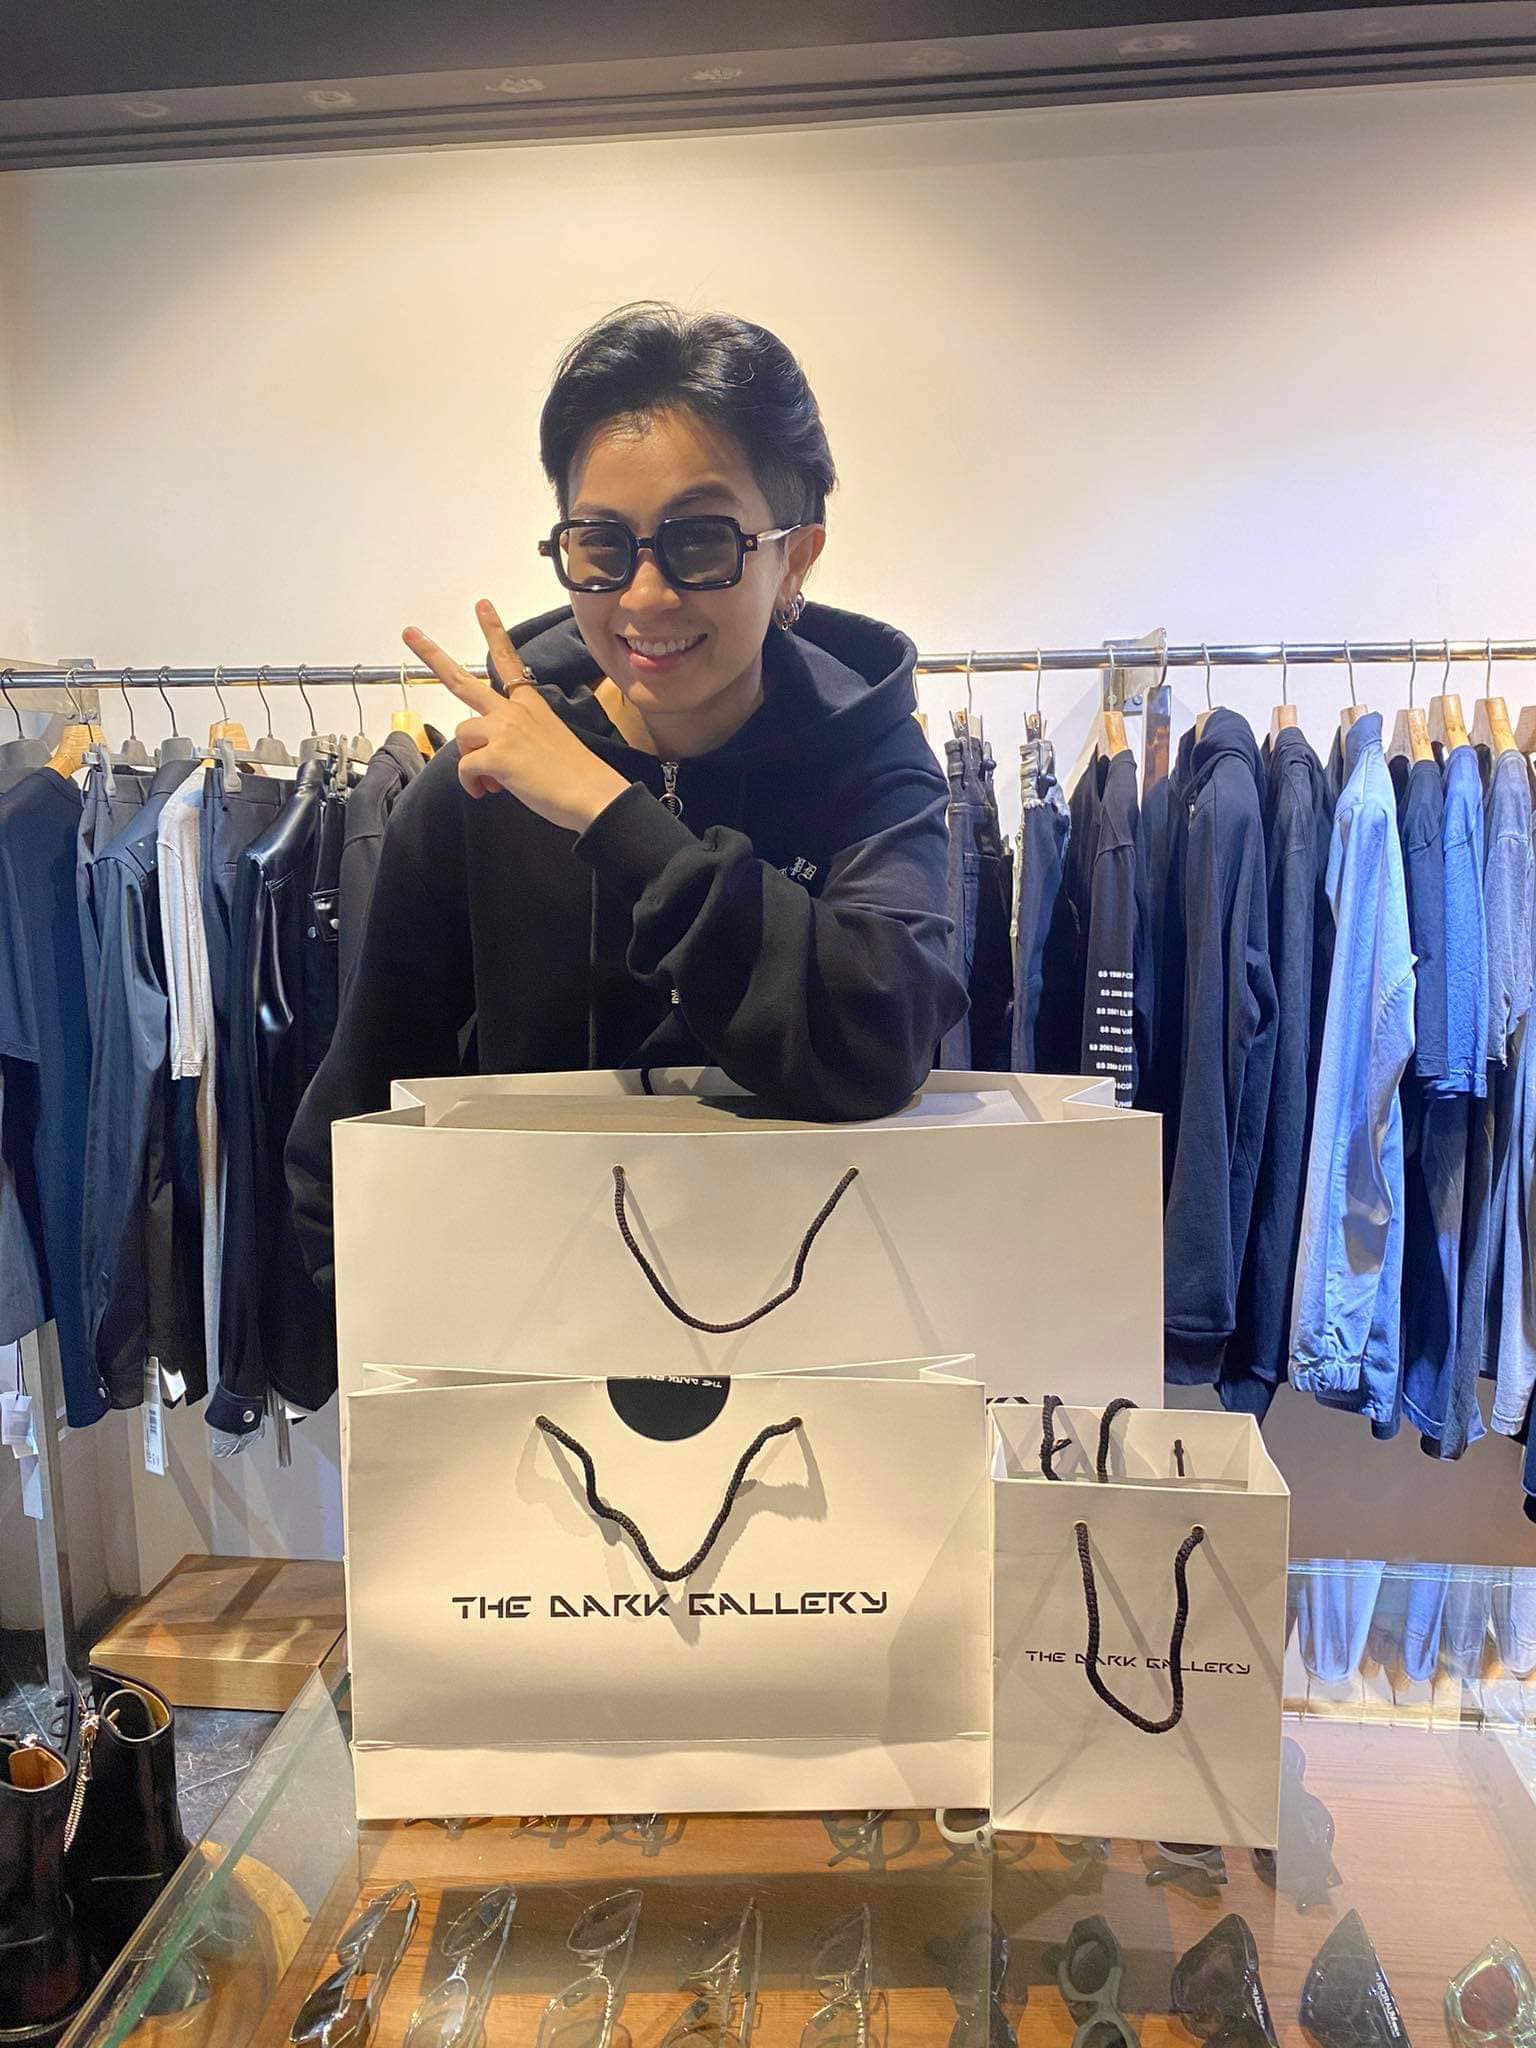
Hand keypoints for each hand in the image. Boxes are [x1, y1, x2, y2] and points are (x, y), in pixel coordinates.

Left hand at [403, 601, 630, 832]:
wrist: (592, 793)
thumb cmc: (575, 774)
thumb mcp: (547, 739)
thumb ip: (514, 737)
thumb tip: (489, 758)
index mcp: (529, 703)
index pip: (508, 660)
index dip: (494, 631)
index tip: (481, 606)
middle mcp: (513, 710)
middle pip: (463, 681)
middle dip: (432, 657)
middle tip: (410, 634)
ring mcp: (503, 730)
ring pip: (462, 737)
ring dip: (470, 761)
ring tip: (493, 779)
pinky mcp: (495, 755)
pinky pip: (464, 768)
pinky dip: (472, 784)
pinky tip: (488, 790)